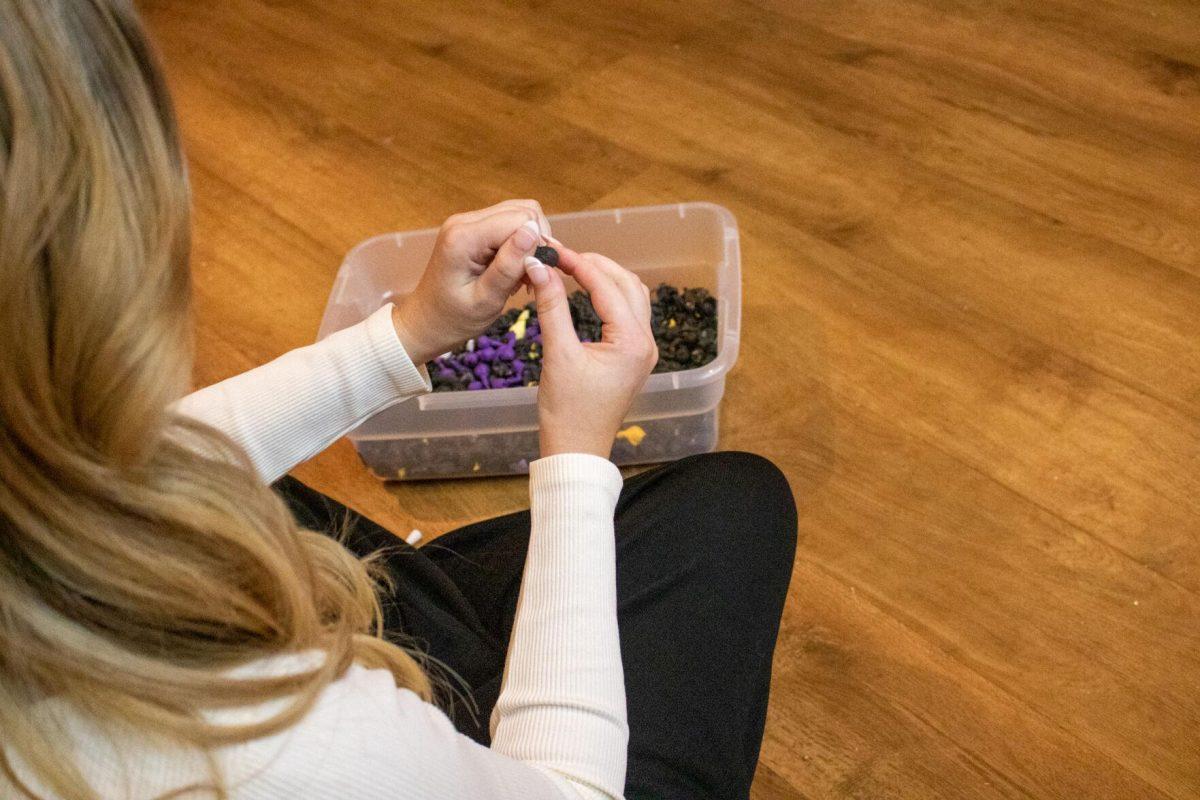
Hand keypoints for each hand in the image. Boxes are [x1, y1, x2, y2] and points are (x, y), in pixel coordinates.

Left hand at [392, 200, 551, 363]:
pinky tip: (517, 269)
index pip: (520, 220)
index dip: (538, 244)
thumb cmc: (453, 319)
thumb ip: (509, 265)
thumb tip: (534, 231)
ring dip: (531, 243)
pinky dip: (521, 245)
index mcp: (464, 237)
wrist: (426, 322)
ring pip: (520, 215)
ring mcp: (468, 222)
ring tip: (526, 274)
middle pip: (523, 211)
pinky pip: (510, 225)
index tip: (539, 275)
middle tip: (535, 276)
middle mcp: (464, 221)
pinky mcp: (473, 228)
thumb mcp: (486, 300)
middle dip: (537, 242)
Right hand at [533, 249, 657, 458]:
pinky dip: (608, 297)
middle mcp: (646, 343)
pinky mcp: (633, 358)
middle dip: (595, 265)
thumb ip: (551, 307)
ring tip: (572, 268)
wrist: (576, 451)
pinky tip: (585, 292)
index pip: (607, 287)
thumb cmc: (568, 412)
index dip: (579, 264)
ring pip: (631, 297)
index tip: (553, 250)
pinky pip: (627, 315)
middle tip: (562, 256)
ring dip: (605, 278)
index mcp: (633, 342)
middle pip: (627, 285)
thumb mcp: (557, 355)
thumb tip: (540, 268)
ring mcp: (642, 351)